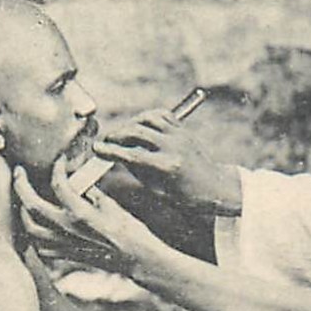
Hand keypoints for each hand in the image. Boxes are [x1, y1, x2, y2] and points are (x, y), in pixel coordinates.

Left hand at [13, 159, 159, 268]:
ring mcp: (65, 244)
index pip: (59, 184)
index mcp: (81, 213)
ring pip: (30, 228)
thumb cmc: (129, 231)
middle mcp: (68, 229)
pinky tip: (37, 225)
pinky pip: (40, 246)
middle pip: (32, 205)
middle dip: (21, 185)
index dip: (57, 168)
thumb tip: (79, 182)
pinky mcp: (67, 254)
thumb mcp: (111, 205)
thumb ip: (91, 192)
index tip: (60, 161)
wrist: (136, 259)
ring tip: (25, 199)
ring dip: (23, 211)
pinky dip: (34, 235)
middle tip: (19, 173)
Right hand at [95, 109, 240, 213]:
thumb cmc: (184, 195)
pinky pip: (160, 114)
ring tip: (122, 135)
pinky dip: (146, 118)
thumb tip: (116, 154)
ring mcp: (179, 134)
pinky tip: (139, 127)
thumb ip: (137, 169)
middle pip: (136, 131)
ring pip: (147, 118)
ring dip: (130, 123)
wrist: (214, 188)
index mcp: (167, 166)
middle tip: (105, 142)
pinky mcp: (182, 129)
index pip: (132, 154)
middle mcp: (173, 146)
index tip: (96, 149)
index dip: (110, 151)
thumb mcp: (157, 190)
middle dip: (116, 135)